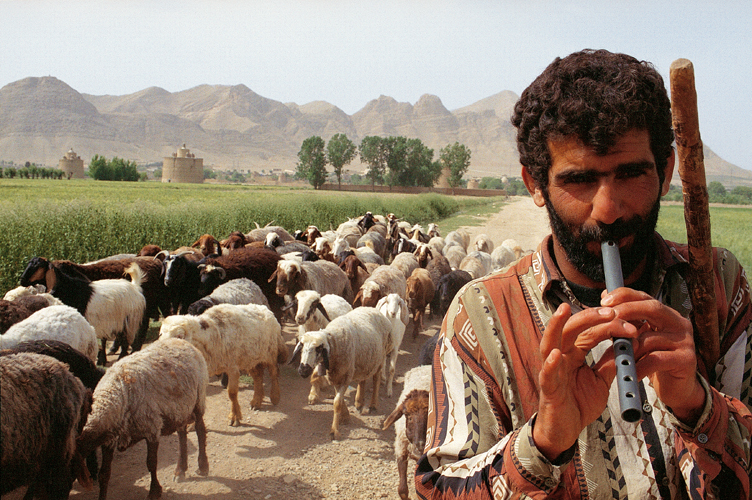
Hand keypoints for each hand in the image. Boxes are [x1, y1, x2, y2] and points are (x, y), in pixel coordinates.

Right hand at [534, 302, 637, 459]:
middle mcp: (560, 357)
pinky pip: (547, 375)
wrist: (567, 431)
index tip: (631, 324)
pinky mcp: (548, 389)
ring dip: (556, 326)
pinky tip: (555, 354)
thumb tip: (631, 343)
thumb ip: (611, 362)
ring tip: (564, 310)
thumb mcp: (601, 380)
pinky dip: (550, 364)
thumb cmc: (579, 403)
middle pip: (570, 329)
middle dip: (589, 317)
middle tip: (610, 311)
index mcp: (573, 353)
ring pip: (550, 343)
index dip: (609, 324)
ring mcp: (552, 371)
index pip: (589, 331)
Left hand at [602, 288, 704, 423]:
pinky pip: (656, 359)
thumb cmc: (655, 360)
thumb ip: (627, 320)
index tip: (604, 301)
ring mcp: (685, 340)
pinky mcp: (686, 360)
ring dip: (628, 346)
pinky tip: (629, 371)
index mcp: (665, 315)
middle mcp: (678, 323)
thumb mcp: (640, 336)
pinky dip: (639, 366)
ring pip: (650, 337)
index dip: (625, 296)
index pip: (645, 297)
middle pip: (652, 308)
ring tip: (613, 353)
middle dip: (627, 310)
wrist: (677, 388)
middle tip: (609, 318)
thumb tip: (605, 297)